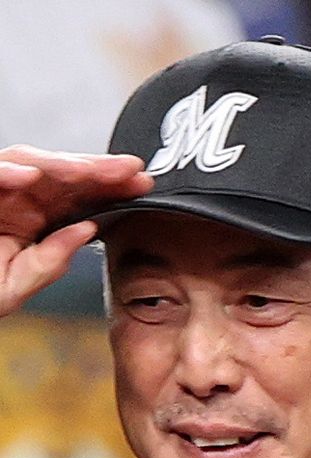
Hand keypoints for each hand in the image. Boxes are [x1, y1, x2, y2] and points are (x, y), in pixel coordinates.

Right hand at [0, 144, 153, 316]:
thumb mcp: (14, 286)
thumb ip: (51, 261)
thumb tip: (87, 232)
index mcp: (33, 219)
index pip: (77, 199)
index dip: (110, 191)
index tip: (144, 187)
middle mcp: (16, 198)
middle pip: (63, 175)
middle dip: (100, 170)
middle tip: (134, 170)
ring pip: (30, 164)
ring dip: (65, 165)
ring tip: (96, 171)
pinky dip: (5, 173)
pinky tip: (30, 177)